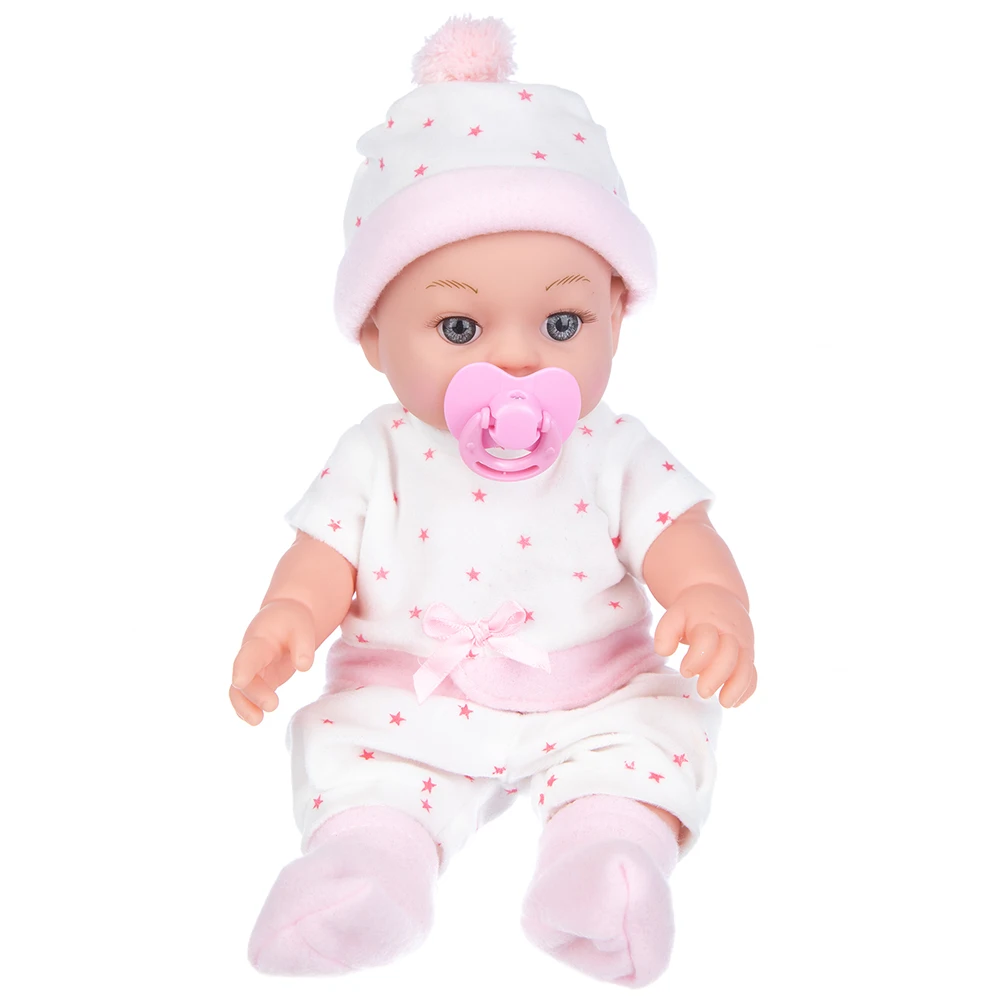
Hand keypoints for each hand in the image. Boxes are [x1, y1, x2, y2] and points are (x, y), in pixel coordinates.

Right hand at [230, 598, 315, 724]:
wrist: (284, 618)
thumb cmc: (292, 621)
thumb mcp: (302, 626)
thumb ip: (303, 645)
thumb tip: (304, 667)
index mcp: (259, 640)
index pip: (248, 655)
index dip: (243, 668)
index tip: (239, 681)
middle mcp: (250, 657)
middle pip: (245, 678)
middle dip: (254, 694)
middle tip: (273, 705)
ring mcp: (252, 670)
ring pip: (240, 691)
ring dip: (245, 706)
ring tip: (257, 721)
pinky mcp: (260, 680)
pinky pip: (248, 696)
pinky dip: (248, 708)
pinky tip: (256, 719)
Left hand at [654, 582, 756, 706]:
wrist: (718, 597)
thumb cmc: (693, 612)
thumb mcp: (676, 613)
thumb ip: (666, 631)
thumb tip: (664, 651)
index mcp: (709, 622)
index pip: (707, 640)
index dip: (697, 658)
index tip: (685, 671)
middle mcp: (729, 634)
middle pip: (729, 656)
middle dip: (717, 676)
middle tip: (702, 692)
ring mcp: (741, 645)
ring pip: (746, 667)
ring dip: (737, 687)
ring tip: (725, 703)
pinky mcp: (747, 656)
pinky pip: (753, 673)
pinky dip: (747, 689)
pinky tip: (735, 702)